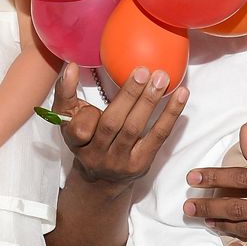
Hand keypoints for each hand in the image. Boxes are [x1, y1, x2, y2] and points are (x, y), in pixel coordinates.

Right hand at [54, 63, 188, 187]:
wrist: (101, 180)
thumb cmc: (86, 139)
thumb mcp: (68, 120)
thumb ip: (66, 93)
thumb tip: (71, 66)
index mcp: (75, 142)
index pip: (78, 128)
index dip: (86, 111)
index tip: (95, 88)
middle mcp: (96, 155)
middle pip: (112, 124)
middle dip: (128, 96)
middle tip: (143, 70)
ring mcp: (120, 161)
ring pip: (134, 129)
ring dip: (149, 101)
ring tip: (161, 78)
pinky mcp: (141, 163)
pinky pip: (158, 136)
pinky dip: (170, 114)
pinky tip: (181, 94)